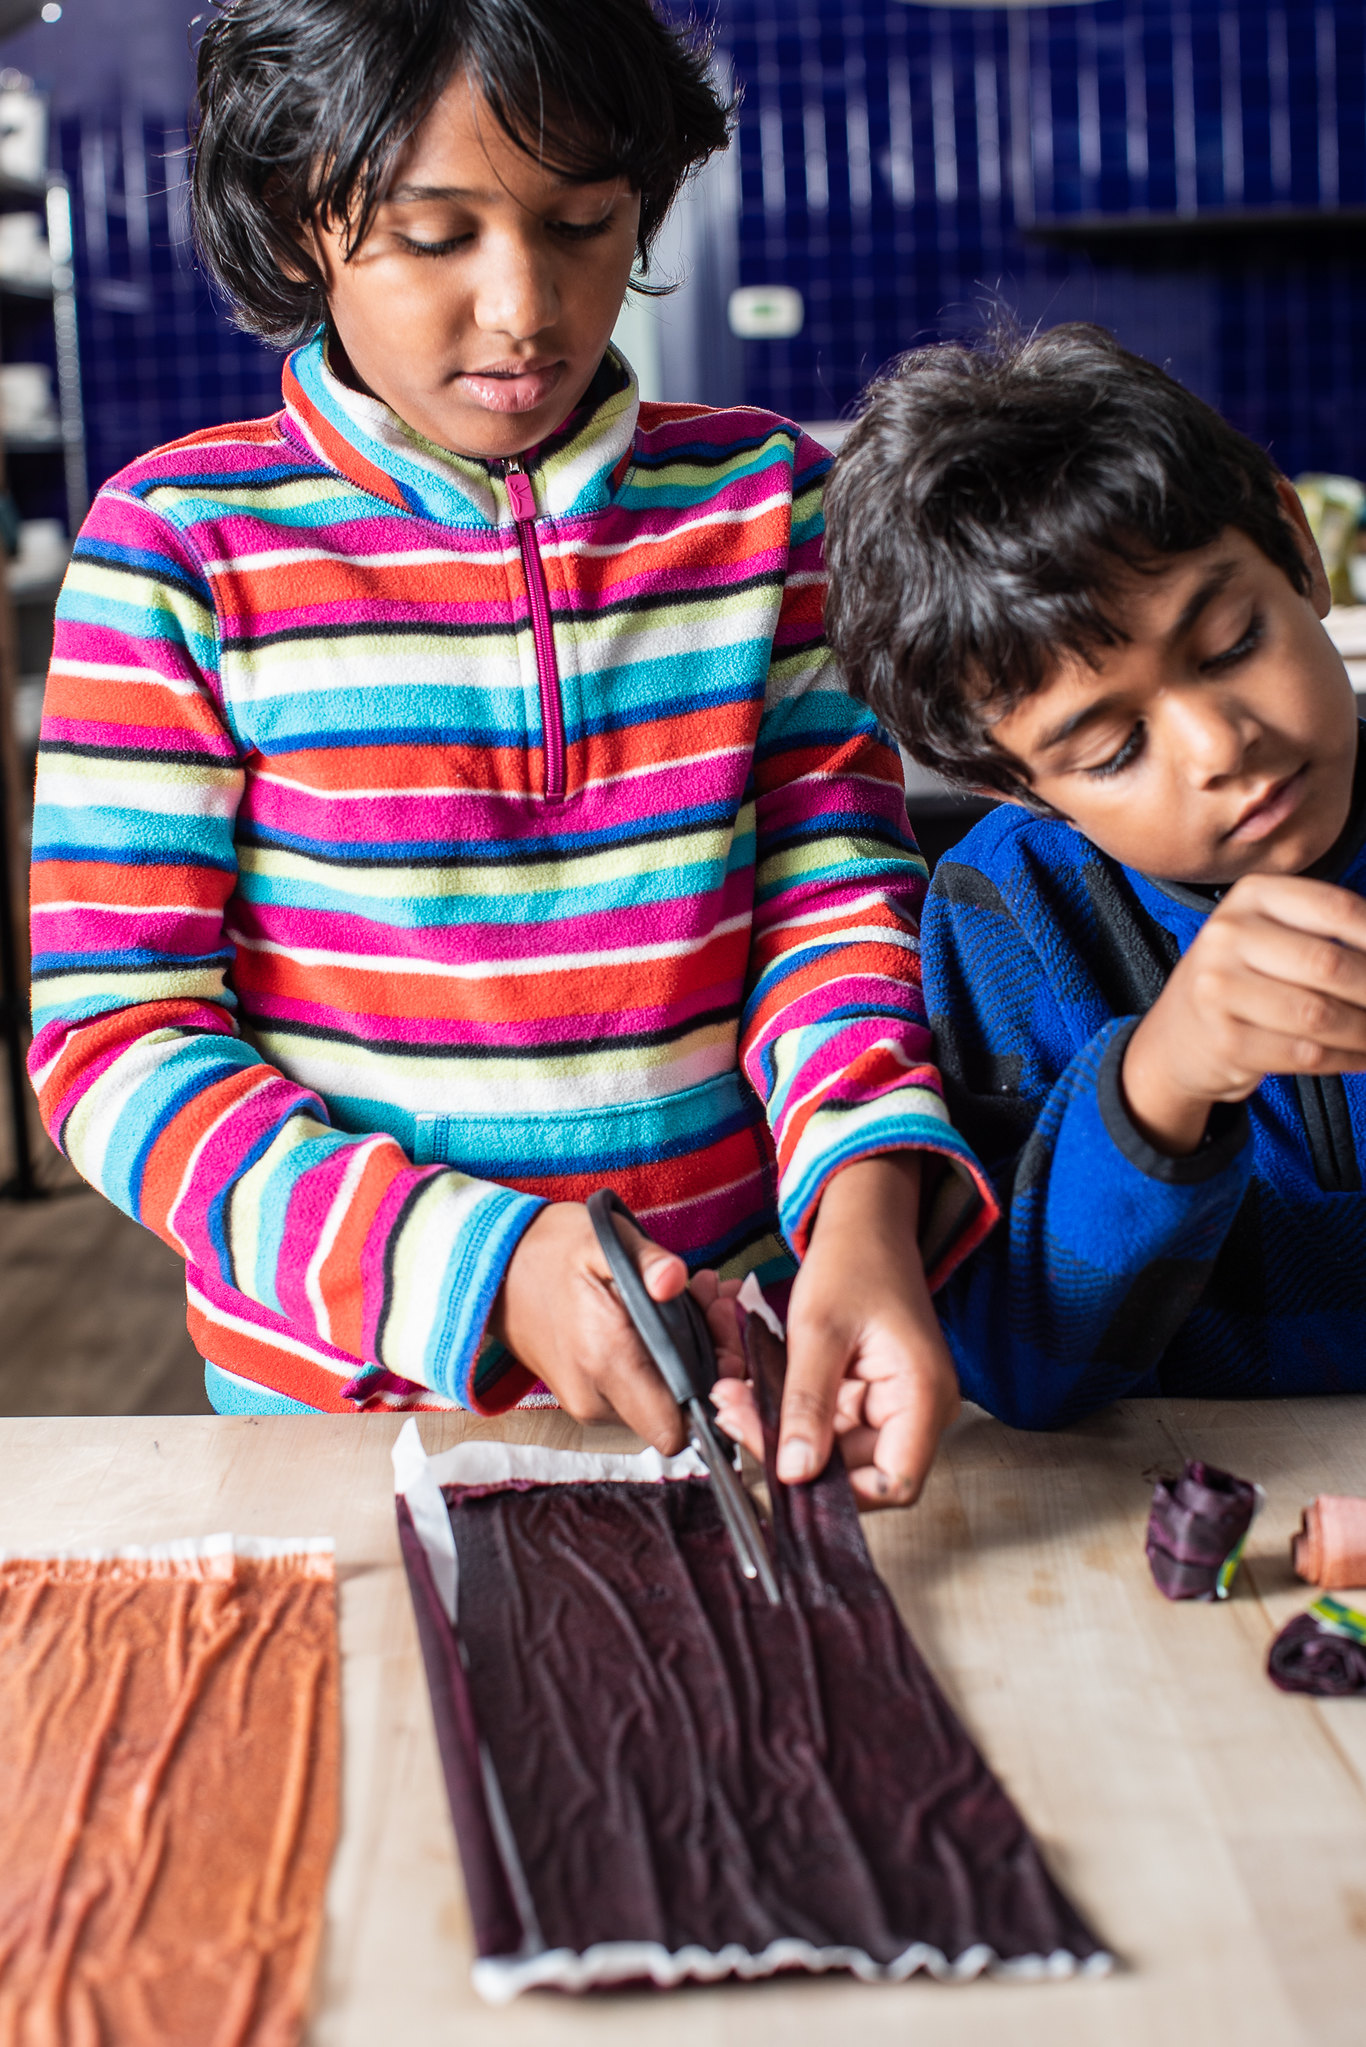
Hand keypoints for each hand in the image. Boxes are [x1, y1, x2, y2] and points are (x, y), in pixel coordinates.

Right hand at [490, 1203, 691, 1452]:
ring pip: (664, 1403)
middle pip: (680, 1414)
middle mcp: (596, 1396)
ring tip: (696, 1296)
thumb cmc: (552, 1250)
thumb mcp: (604, 1240)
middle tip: (715, 1301)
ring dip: (691, 1355)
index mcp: (605, 1358)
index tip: (723, 1338)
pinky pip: (640, 1394)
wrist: (492, 1271)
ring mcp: (588, 1404)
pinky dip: (665, 1360)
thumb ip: (646, 1261)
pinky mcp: (586, 1399)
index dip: (714, 1389)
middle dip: (711, 1361)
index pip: (675, 1428)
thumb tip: (674, 1279)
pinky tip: (670, 1313)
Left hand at [709, 1154, 960, 1509]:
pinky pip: (828, 1428)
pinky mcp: (869, 1399)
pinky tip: (750, 1393)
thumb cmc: (854, 1262)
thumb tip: (795, 1474)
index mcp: (923, 1395)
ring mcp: (893, 1406)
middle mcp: (918, 1409)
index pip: (894, 1483)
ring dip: (781, 1435)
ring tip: (732, 1400)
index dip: (841, 1492)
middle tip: (735, 1418)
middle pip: (859, 1473)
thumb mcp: (818, 1331)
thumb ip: (806, 1405)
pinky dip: (788, 1417)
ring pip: (835, 1453)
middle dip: (793, 1457)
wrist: (864, 1226)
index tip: (781, 1470)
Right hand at [1122, 874, 1365, 1154]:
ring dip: (1364, 1032)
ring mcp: (1218, 989)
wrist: (1178, 1035)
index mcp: (1251, 895)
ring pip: (1320, 1014)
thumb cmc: (1243, 978)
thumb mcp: (1272, 933)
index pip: (1338, 909)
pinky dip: (1347, 1059)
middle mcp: (1227, 935)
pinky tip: (1361, 1057)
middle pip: (1329, 964)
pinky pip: (1305, 1053)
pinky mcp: (1225, 1040)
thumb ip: (1328, 932)